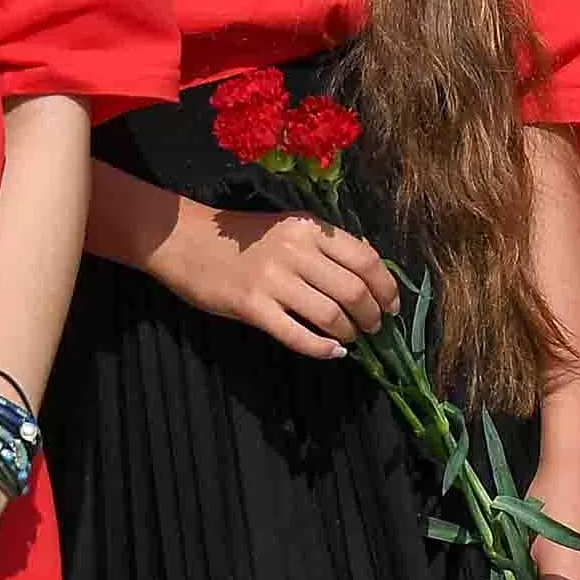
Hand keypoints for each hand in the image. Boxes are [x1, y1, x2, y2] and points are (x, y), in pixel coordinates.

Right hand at [171, 206, 400, 359]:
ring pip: (330, 315)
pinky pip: (296, 334)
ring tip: (352, 338)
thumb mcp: (290, 227)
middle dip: (372, 315)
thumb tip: (372, 262)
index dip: (387, 287)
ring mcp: (273, 280)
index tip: (392, 306)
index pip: (366, 259)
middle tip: (374, 328)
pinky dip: (321, 349)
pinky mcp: (251, 306)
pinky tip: (332, 353)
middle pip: (353, 290)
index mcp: (309, 228)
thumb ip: (327, 243)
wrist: (187, 241)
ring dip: (349, 333)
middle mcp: (296, 251)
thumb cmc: (243, 236)